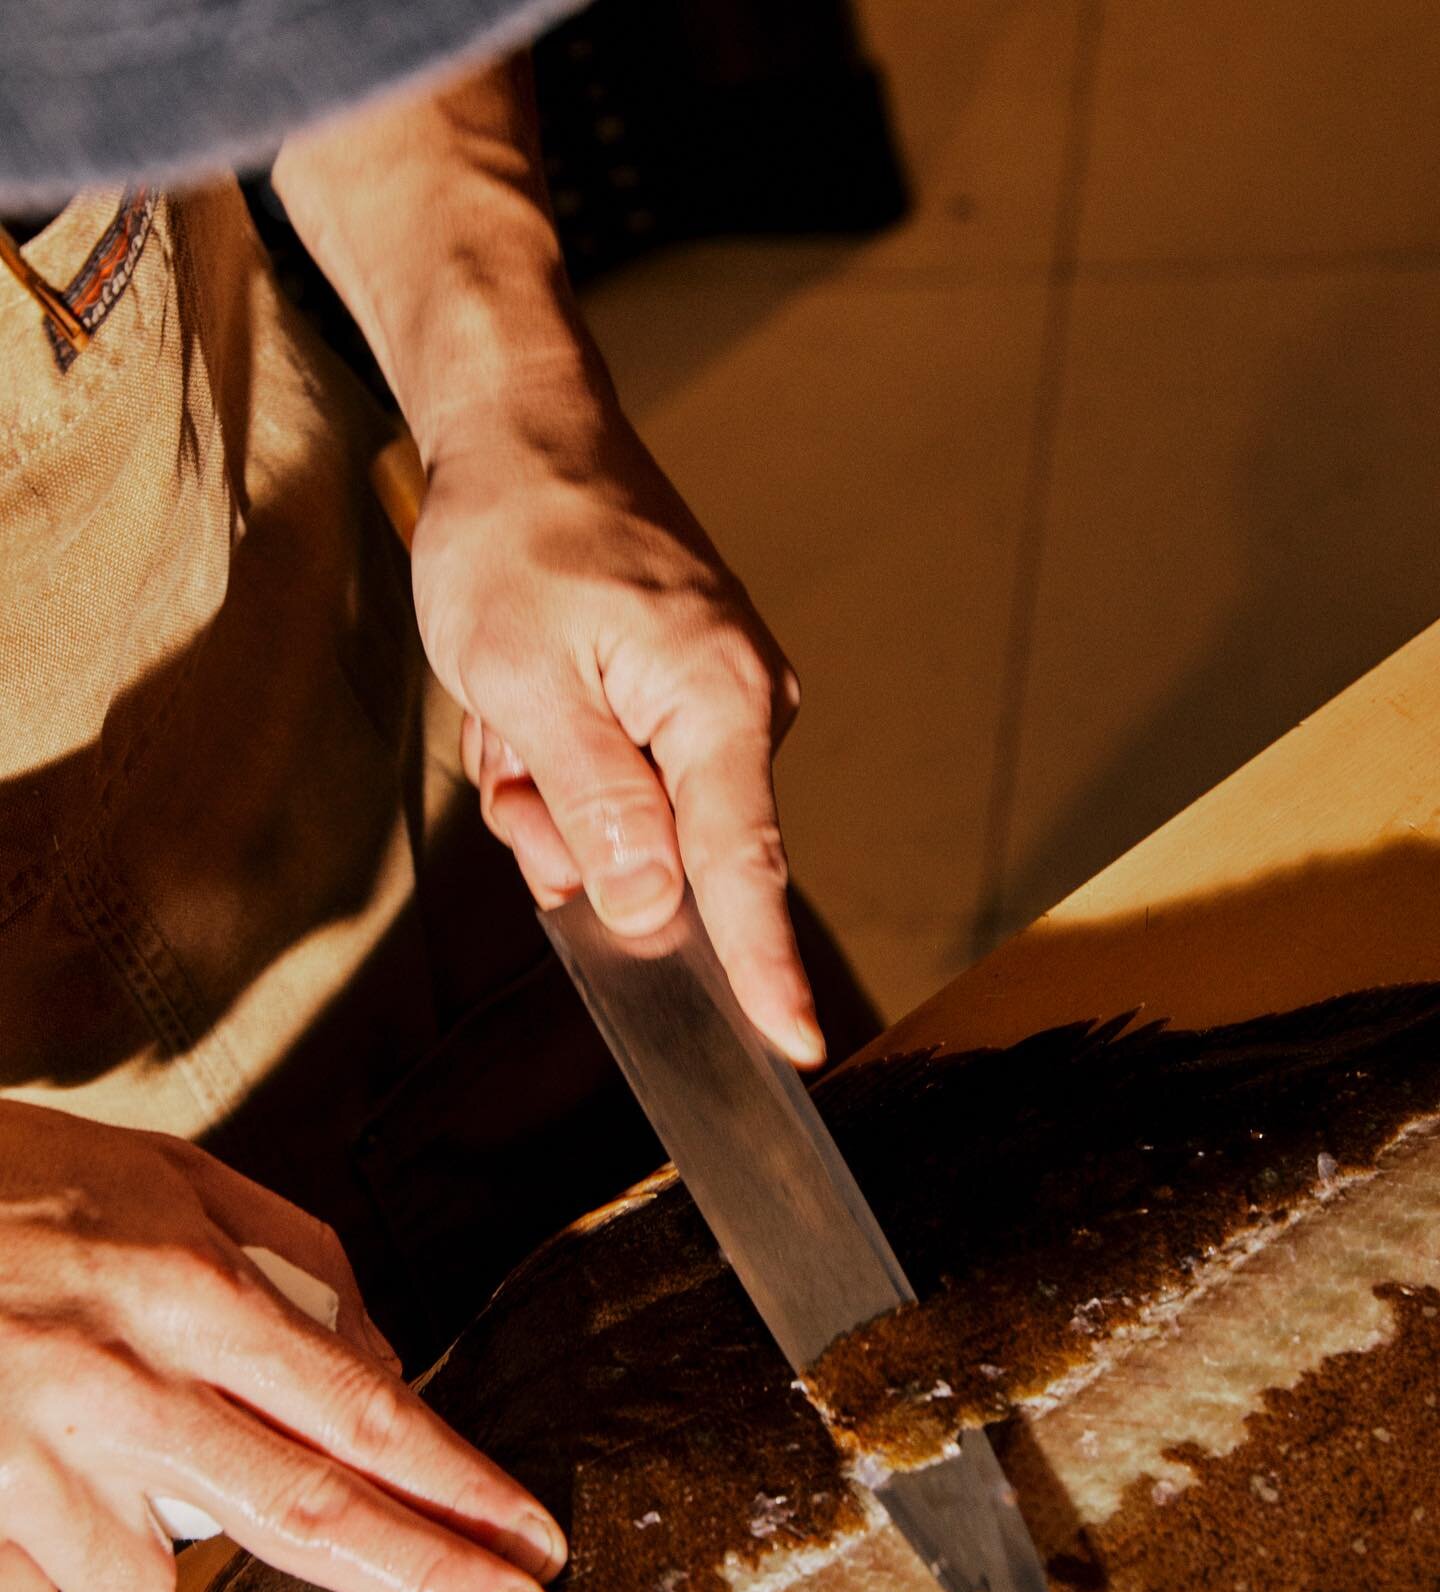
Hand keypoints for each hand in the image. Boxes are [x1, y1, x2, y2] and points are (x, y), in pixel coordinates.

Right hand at [0, 1101, 564, 1591]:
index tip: (527, 1537)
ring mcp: (29, 1460)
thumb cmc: (18, 1184)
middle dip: (426, 1578)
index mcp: (186, 1285)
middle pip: (302, 1509)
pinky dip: (58, 1541)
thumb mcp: (174, 1176)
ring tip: (100, 1436)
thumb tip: (380, 1360)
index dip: (451, 1479)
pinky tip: (23, 1458)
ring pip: (149, 1577)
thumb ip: (294, 1262)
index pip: (352, 1405)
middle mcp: (120, 1380)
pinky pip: (44, 1584)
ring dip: (160, 1534)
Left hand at [410, 379, 825, 1066]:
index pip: (746, 863)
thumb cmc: (518, 536)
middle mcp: (740, 707)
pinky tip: (529, 700)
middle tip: (510, 754)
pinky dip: (556, 758)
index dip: (762, 964)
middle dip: (569, 830)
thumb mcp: (526, 680)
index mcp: (720, 700)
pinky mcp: (681, 698)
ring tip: (512, 705)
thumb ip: (596, 805)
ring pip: (627, 822)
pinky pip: (615, 778)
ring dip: (549, 788)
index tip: (793, 1043)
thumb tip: (650, 904)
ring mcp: (713, 703)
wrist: (524, 433)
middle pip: (666, 855)